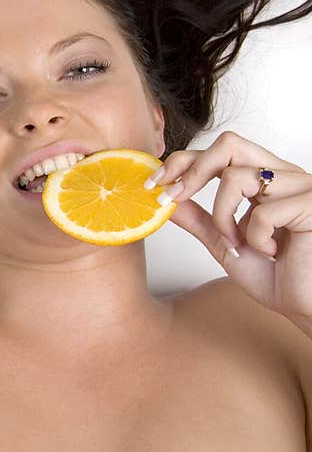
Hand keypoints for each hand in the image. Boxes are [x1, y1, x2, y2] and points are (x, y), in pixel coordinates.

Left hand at [146, 131, 311, 325]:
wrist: (307, 307)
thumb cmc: (277, 277)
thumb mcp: (225, 244)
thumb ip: (199, 220)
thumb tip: (165, 200)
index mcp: (265, 180)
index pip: (220, 152)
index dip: (184, 162)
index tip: (155, 183)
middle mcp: (284, 176)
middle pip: (229, 144)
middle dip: (191, 169)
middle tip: (171, 196)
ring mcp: (301, 186)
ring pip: (237, 176)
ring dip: (224, 216)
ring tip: (238, 243)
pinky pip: (264, 211)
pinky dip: (256, 237)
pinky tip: (272, 251)